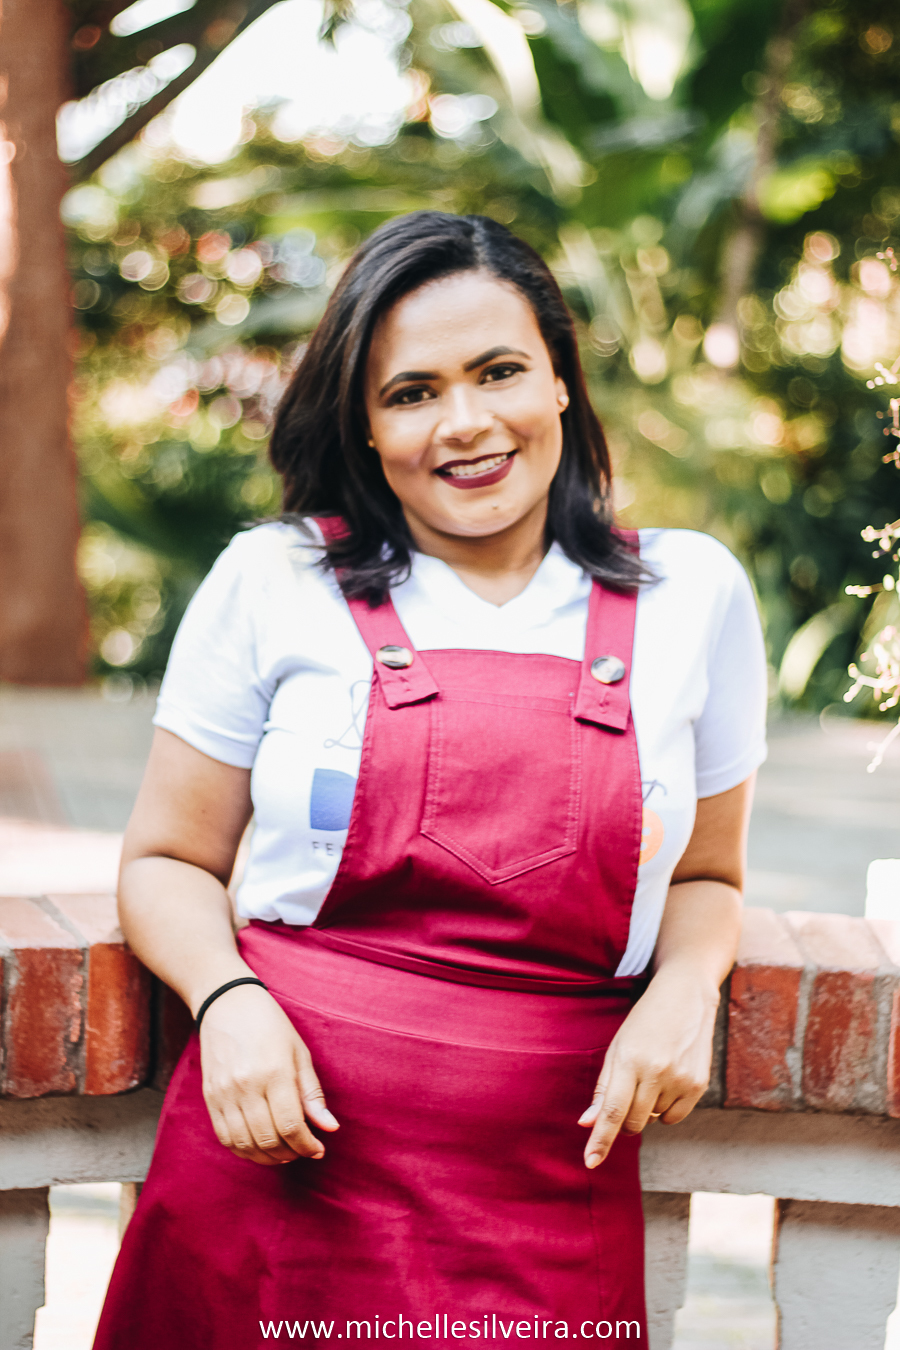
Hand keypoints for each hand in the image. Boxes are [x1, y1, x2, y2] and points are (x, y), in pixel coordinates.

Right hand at [199, 984, 338, 1165]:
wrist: (227, 1004)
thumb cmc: (270, 1025)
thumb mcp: (299, 1053)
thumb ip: (312, 1094)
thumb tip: (329, 1127)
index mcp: (274, 1072)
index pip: (291, 1126)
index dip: (307, 1145)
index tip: (318, 1148)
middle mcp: (246, 1086)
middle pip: (268, 1140)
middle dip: (290, 1153)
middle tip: (303, 1150)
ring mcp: (224, 1093)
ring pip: (245, 1144)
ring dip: (267, 1157)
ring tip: (283, 1152)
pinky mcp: (209, 1097)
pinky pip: (224, 1137)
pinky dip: (243, 1150)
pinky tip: (259, 1146)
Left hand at [578, 964, 718, 1168]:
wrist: (685, 997)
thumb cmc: (644, 1023)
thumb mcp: (618, 1048)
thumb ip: (604, 1088)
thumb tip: (588, 1123)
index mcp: (630, 1060)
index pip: (613, 1111)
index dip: (601, 1139)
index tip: (591, 1162)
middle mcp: (657, 1072)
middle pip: (633, 1122)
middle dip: (625, 1120)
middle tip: (628, 1092)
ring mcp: (681, 1079)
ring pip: (654, 1120)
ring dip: (647, 1108)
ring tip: (652, 1073)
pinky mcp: (699, 1085)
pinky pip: (674, 1117)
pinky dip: (666, 1109)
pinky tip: (668, 1081)